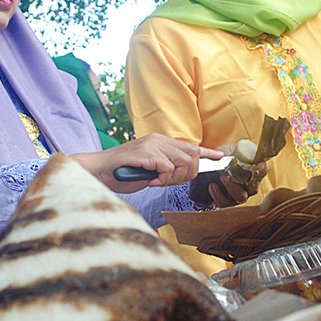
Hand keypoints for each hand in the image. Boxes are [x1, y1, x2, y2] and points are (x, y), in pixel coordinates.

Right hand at [72, 133, 224, 192]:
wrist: (99, 171)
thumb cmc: (123, 173)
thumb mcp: (150, 169)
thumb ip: (166, 167)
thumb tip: (184, 172)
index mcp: (160, 141)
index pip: (190, 146)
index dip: (207, 153)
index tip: (220, 157)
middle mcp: (158, 139)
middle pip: (191, 155)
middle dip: (186, 174)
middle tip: (167, 181)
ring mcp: (152, 145)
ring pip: (182, 162)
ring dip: (173, 178)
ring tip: (156, 181)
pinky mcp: (146, 153)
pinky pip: (167, 168)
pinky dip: (161, 179)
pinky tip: (149, 180)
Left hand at [191, 144, 266, 207]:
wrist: (206, 168)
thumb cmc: (221, 160)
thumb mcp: (228, 151)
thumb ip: (236, 151)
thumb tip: (241, 150)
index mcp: (253, 172)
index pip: (263, 171)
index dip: (263, 169)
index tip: (259, 165)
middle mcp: (249, 187)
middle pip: (253, 188)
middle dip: (244, 180)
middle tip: (230, 172)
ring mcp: (238, 196)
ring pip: (240, 197)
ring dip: (231, 187)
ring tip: (221, 177)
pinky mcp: (227, 202)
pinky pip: (226, 204)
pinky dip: (218, 195)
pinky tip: (212, 186)